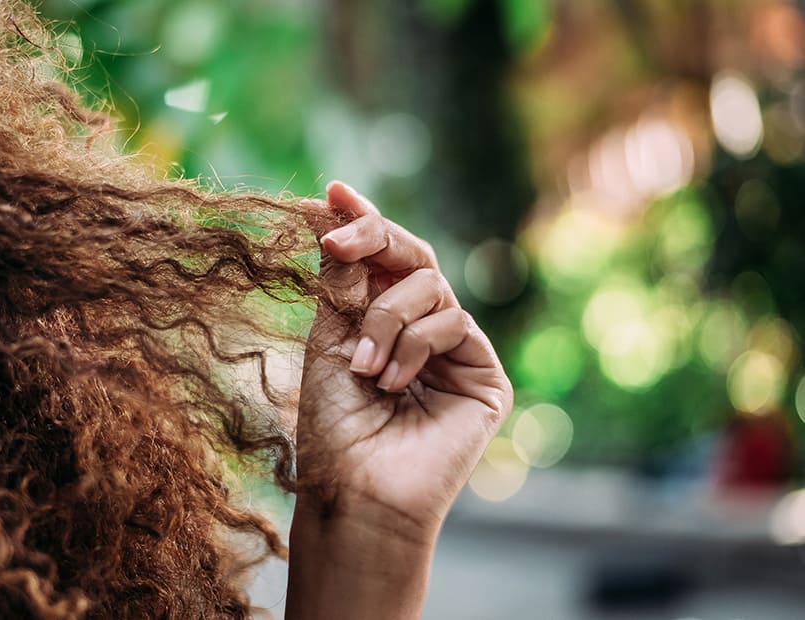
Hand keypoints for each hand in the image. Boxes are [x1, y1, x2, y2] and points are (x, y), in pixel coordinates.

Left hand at [285, 181, 511, 619]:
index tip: (330, 192)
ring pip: (431, 287)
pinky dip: (413, 346)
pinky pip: (452, 323)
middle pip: (414, 256)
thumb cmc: (334, 425)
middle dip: (374, 239)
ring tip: (363, 368)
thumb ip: (342, 276)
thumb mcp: (329, 336)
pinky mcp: (484, 375)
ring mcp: (455, 351)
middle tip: (339, 237)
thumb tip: (332, 202)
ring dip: (385, 320)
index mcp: (382, 319)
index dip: (361, 221)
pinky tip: (393, 384)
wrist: (355, 489)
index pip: (381, 259)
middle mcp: (422, 329)